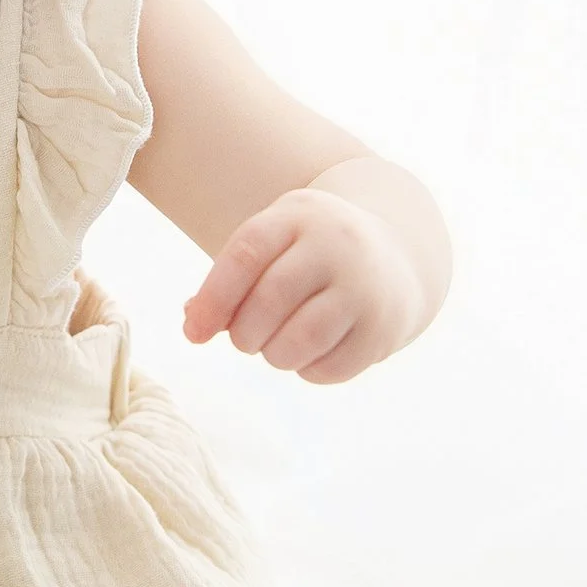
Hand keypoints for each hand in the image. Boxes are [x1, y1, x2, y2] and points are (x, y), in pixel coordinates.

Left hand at [180, 187, 421, 383]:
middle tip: (243, 339)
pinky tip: (308, 354)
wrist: (393, 256)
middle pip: (271, 299)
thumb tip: (194, 322)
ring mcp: (365, 288)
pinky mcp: (383, 330)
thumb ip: (230, 279)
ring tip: (274, 347)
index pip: (246, 254)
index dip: (214, 298)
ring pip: (302, 339)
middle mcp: (337, 245)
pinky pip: (330, 367)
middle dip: (243, 332)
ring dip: (274, 355)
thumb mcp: (272, 245)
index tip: (193, 332)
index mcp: (298, 216)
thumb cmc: (307, 255)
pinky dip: (307, 370)